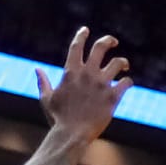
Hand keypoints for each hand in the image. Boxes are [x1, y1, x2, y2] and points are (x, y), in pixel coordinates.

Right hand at [34, 27, 132, 145]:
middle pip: (101, 47)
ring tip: (124, 65)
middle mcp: (87, 74)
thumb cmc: (58, 118)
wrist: (72, 135)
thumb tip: (37, 69)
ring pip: (118, 63)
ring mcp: (101, 84)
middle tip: (114, 41)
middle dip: (108, 40)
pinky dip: (128, 82)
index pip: (77, 46)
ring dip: (122, 62)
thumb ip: (43, 82)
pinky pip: (126, 83)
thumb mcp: (47, 99)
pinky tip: (127, 84)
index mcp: (71, 72)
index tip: (86, 29)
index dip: (81, 35)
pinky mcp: (113, 96)